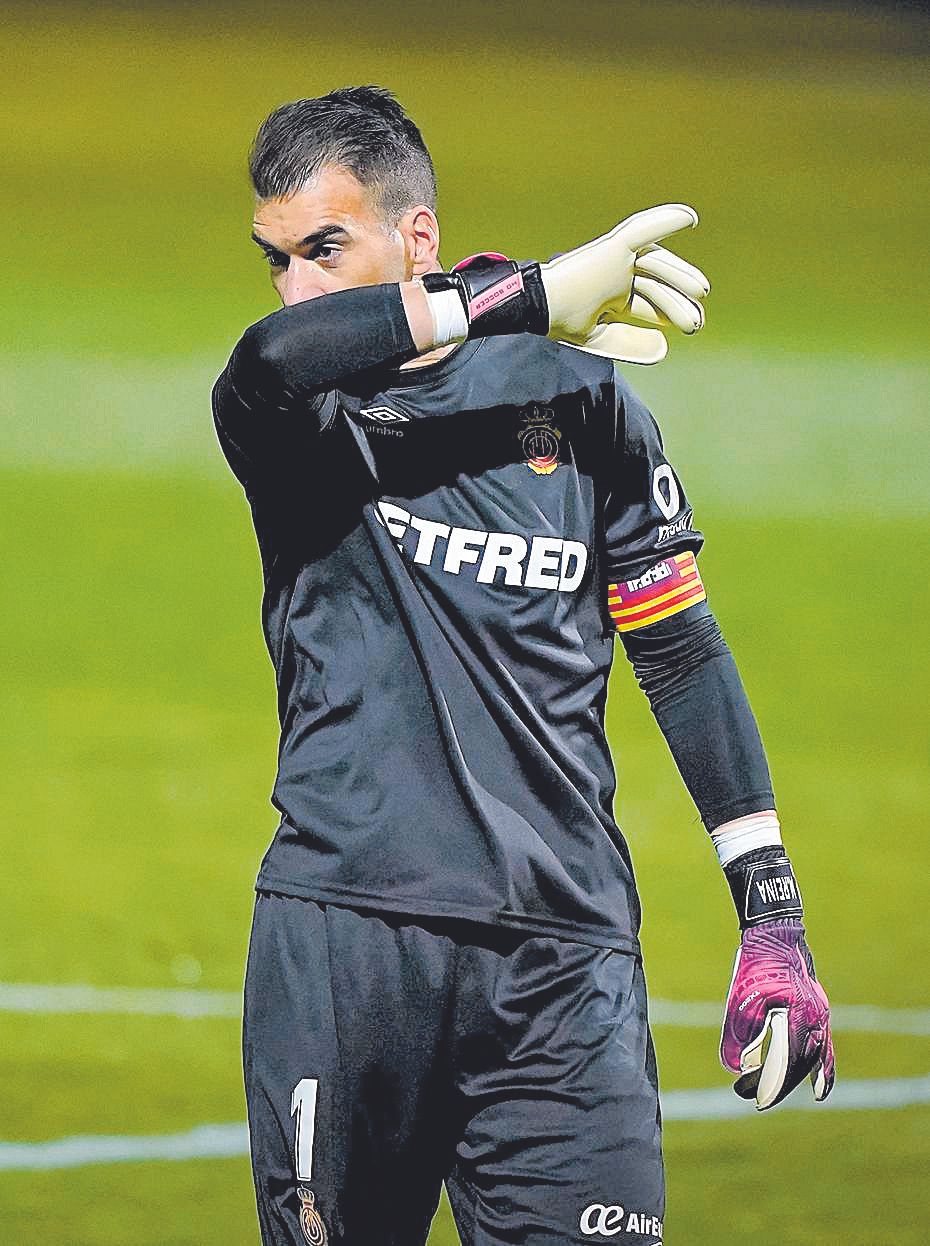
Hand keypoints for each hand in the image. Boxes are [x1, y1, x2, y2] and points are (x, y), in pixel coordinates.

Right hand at [539, 204, 709, 363]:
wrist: (540, 308)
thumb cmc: (563, 321)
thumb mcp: (602, 339)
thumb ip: (631, 344)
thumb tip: (663, 350)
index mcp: (615, 295)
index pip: (649, 302)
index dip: (671, 312)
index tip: (693, 326)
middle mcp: (618, 274)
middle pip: (656, 282)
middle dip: (677, 299)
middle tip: (697, 320)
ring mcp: (615, 259)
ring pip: (654, 263)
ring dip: (678, 274)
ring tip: (701, 290)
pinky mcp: (612, 247)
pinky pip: (642, 231)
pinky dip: (664, 220)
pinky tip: (689, 218)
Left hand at [720, 918, 835, 1109]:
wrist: (776, 933)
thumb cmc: (757, 963)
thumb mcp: (740, 997)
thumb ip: (738, 1033)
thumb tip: (735, 1067)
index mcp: (798, 1015)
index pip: (787, 1061)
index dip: (772, 1084)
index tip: (754, 1098)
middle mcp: (816, 1017)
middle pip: (801, 1063)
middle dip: (778, 1083)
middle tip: (753, 1096)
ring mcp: (820, 1014)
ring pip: (815, 1056)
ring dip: (798, 1077)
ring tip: (780, 1097)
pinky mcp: (818, 1009)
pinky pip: (824, 1044)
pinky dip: (821, 1066)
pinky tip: (818, 1083)